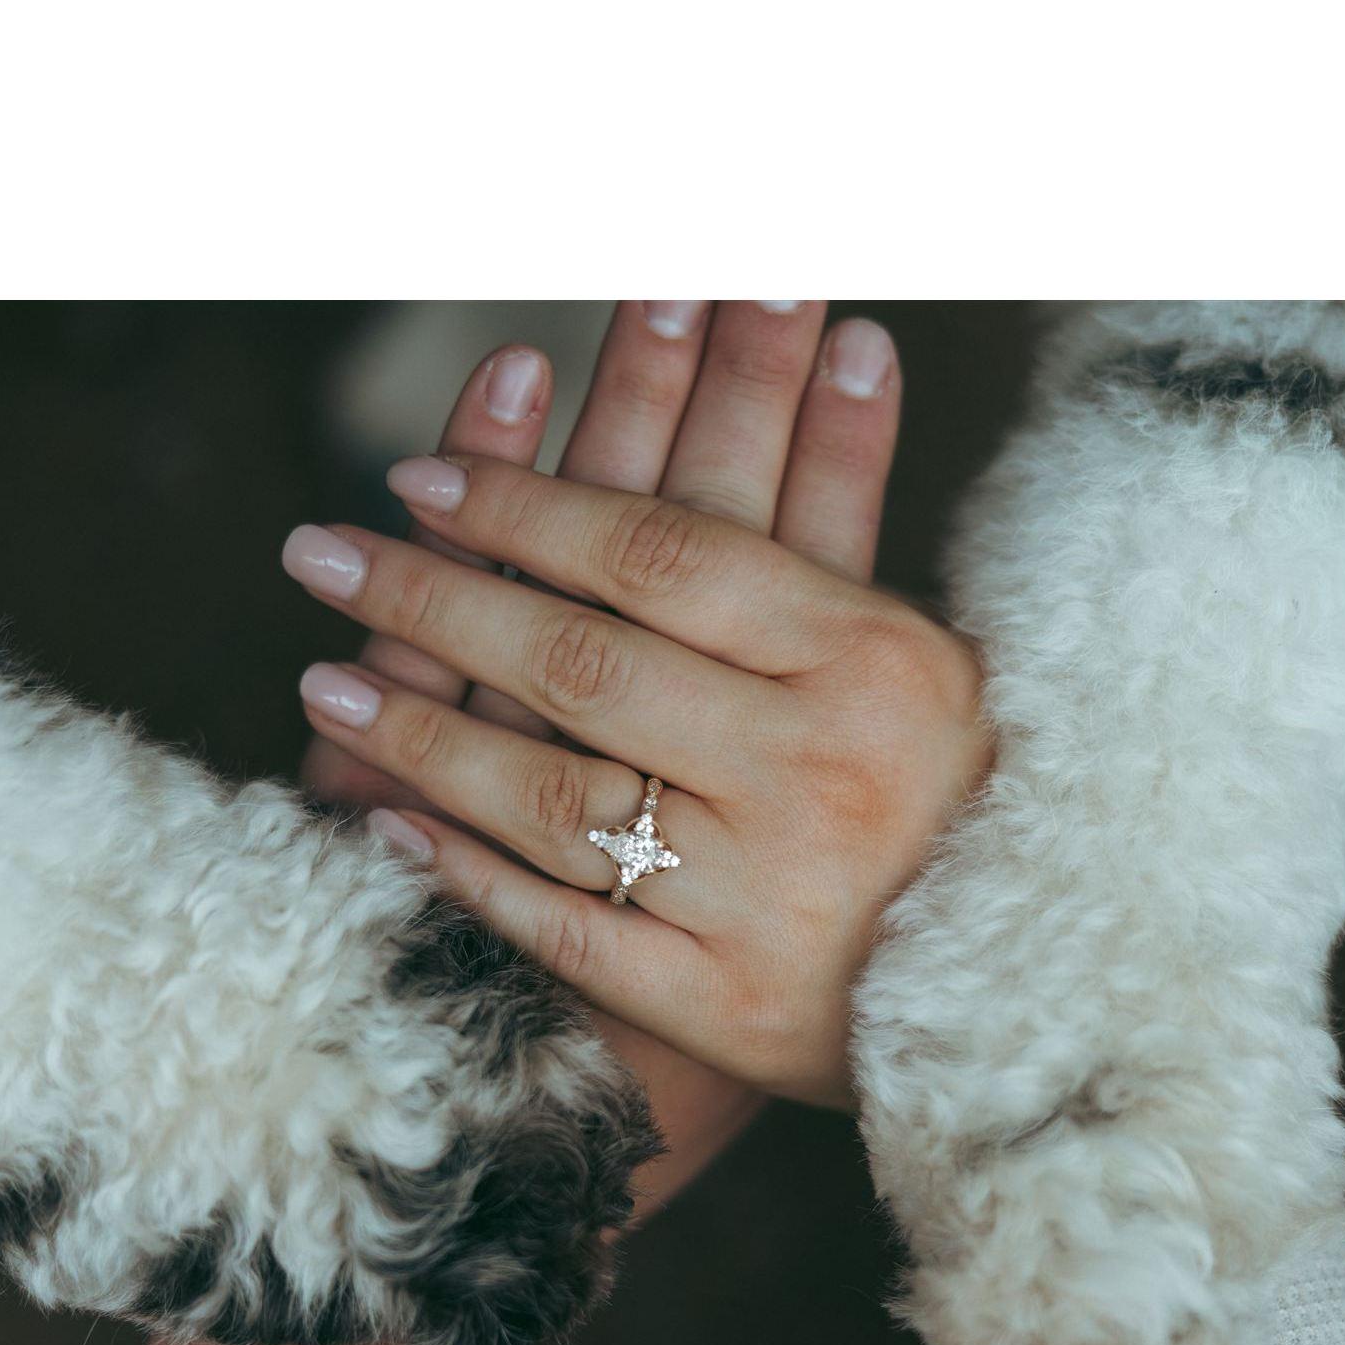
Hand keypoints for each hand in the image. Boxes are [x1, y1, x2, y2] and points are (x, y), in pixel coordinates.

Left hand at [284, 362, 989, 1108]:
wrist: (1026, 994)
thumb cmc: (959, 798)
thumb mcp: (921, 655)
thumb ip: (842, 535)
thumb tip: (838, 335)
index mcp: (873, 658)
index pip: (659, 551)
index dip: (525, 504)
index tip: (415, 477)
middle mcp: (816, 769)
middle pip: (580, 661)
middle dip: (431, 595)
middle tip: (318, 550)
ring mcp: (765, 897)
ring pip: (554, 798)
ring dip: (423, 734)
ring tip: (322, 684)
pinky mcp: (728, 1009)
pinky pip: (571, 936)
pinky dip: (469, 878)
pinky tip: (387, 827)